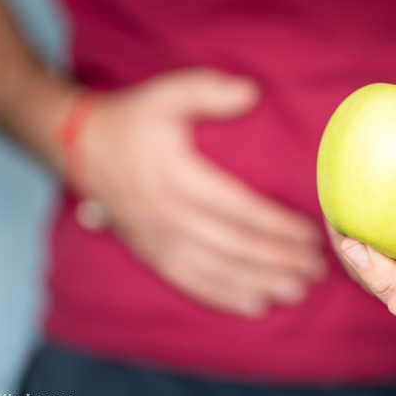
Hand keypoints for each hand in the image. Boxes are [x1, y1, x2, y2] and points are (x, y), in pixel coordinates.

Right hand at [77, 68, 325, 317]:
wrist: (78, 148)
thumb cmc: (131, 120)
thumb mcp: (164, 93)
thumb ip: (206, 91)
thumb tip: (252, 92)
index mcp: (177, 177)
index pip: (240, 208)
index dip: (279, 225)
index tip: (311, 234)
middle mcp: (169, 215)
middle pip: (235, 245)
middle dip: (280, 260)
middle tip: (317, 269)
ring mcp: (158, 239)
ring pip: (217, 270)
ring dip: (261, 283)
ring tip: (298, 291)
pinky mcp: (151, 252)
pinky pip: (191, 282)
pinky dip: (224, 296)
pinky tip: (255, 304)